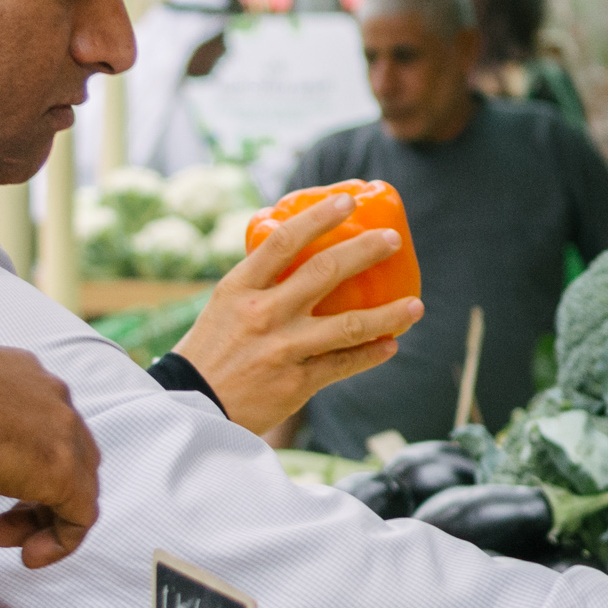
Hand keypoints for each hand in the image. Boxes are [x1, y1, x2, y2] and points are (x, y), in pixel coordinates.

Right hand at [0, 335, 102, 566]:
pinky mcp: (66, 472)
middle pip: (61, 447)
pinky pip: (81, 515)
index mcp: (11, 369)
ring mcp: (63, 432)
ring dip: (39, 518)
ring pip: (75, 482)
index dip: (12, 454)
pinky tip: (30, 557)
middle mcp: (47, 394)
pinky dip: (61, 540)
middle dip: (29, 488)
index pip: (32, 414)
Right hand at [177, 193, 424, 435]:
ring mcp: (283, 349)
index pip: (283, 242)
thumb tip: (306, 254)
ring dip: (389, 314)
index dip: (318, 218)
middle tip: (393, 239)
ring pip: (349, 325)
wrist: (191, 406)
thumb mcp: (225, 305)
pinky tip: (390, 344)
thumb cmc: (212, 349)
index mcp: (240, 288)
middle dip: (366, 251)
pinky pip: (344, 364)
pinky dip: (371, 354)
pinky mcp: (297, 382)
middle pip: (325, 272)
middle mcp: (263, 314)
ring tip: (415, 305)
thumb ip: (263, 283)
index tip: (347, 201)